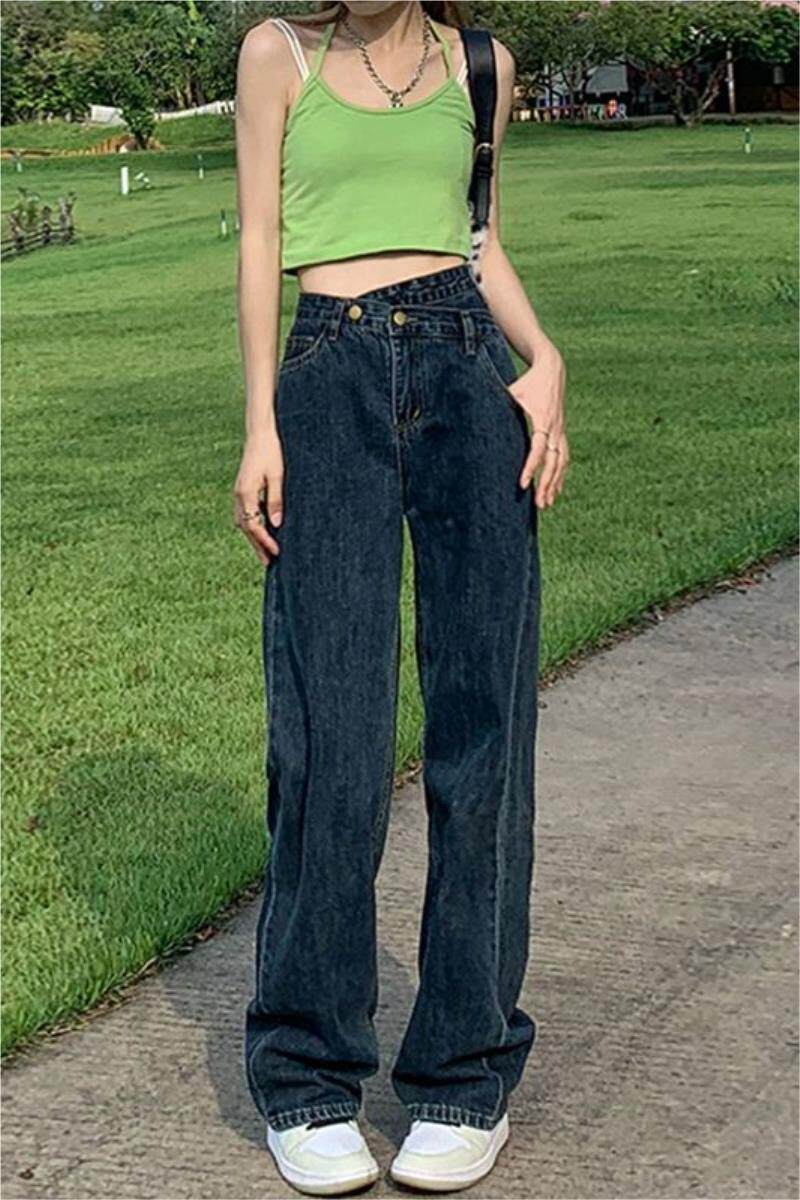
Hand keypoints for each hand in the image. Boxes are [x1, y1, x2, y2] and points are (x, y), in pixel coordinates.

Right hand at [233, 426, 283, 565]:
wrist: (260, 433)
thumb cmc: (271, 452)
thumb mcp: (278, 476)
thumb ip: (275, 500)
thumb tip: (276, 524)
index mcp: (246, 493)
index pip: (254, 525)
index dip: (265, 541)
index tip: (277, 552)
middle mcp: (239, 495)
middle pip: (246, 527)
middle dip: (257, 546)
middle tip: (268, 563)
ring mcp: (238, 492)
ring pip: (243, 521)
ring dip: (253, 537)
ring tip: (265, 551)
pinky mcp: (242, 489)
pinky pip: (244, 513)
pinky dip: (252, 525)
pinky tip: (261, 531)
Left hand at [508, 340, 568, 508]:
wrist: (552, 368)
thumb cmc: (527, 381)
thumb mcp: (512, 391)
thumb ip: (496, 404)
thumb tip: (472, 414)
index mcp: (543, 419)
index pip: (538, 450)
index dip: (530, 468)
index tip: (522, 484)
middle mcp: (555, 428)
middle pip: (554, 462)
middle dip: (547, 484)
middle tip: (538, 504)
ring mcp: (561, 431)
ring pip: (562, 463)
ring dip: (555, 484)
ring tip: (546, 503)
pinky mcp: (562, 432)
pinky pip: (565, 457)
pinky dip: (561, 475)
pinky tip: (556, 490)